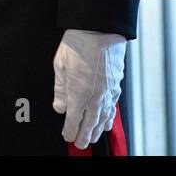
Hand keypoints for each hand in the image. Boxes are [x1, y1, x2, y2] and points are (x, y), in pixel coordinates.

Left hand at [53, 29, 126, 148]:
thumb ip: (59, 90)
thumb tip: (59, 107)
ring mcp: (108, 92)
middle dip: (84, 135)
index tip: (67, 136)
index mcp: (78, 93)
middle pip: (89, 123)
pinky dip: (109, 118)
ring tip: (93, 137)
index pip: (73, 119)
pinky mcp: (116, 86)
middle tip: (80, 144)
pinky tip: (106, 122)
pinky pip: (112, 107)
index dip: (70, 130)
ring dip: (97, 129)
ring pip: (103, 117)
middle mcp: (95, 97)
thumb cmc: (78, 46)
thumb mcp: (60, 66)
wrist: (99, 32)